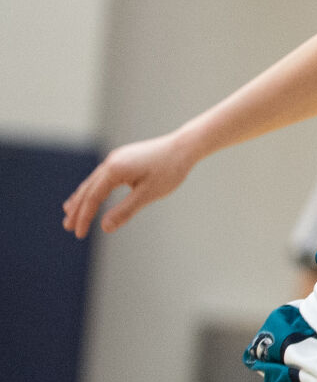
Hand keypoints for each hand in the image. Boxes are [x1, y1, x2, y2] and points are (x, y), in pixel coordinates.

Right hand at [62, 132, 198, 238]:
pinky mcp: (123, 158)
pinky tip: (92, 194)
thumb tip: (105, 228)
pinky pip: (102, 176)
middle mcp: (110, 162)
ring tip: (70, 212)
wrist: (185, 146)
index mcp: (114, 170)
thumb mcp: (148, 194)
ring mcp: (116, 158)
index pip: (93, 198)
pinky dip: (94, 188)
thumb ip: (126, 210)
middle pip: (88, 189)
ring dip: (82, 198)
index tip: (79, 234)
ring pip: (93, 181)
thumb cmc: (170, 170)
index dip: (84, 217)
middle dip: (77, 209)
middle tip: (67, 227)